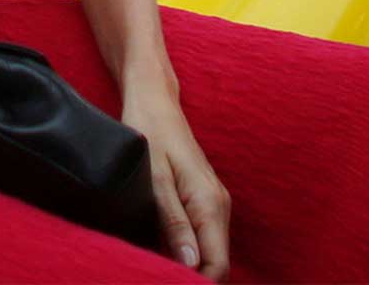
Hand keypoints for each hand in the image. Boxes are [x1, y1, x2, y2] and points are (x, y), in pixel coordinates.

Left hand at [122, 86, 229, 277]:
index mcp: (209, 204)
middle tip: (155, 275)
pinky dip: (187, 251)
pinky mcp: (204, 201)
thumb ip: (174, 222)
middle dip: (192, 278)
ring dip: (189, 267)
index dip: (196, 283)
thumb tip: (192, 264)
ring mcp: (214, 203)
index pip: (217, 265)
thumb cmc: (150, 135)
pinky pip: (202, 237)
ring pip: (209, 252)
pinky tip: (163, 252)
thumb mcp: (154, 179)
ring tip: (156, 267)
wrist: (155, 102)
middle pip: (216, 263)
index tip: (166, 281)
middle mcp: (219, 206)